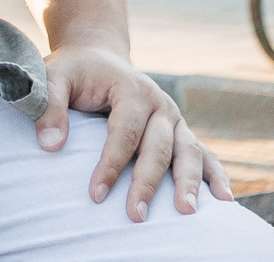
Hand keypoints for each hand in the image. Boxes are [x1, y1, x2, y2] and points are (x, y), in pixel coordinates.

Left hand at [36, 38, 233, 218]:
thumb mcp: (54, 77)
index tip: (96, 194)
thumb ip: (50, 106)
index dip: (111, 164)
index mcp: (131, 89)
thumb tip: (49, 145)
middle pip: (158, 147)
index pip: (124, 132)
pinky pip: (203, 154)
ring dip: (189, 182)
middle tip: (136, 215)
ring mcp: (174, 118)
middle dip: (148, 182)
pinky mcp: (180, 131)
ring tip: (186, 212)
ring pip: (188, 151)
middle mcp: (159, 104)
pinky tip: (224, 199)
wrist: (99, 58)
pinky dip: (215, 175)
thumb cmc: (75, 72)